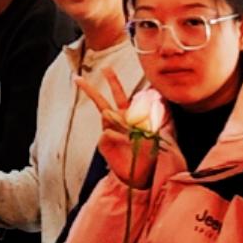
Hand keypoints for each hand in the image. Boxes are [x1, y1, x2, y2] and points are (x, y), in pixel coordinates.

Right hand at [77, 68, 164, 189]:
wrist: (144, 174)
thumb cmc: (151, 153)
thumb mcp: (158, 130)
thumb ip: (154, 113)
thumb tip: (149, 95)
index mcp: (128, 116)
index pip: (120, 95)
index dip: (112, 81)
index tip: (105, 69)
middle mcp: (116, 122)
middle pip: (103, 100)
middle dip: (94, 88)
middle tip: (83, 75)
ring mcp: (109, 132)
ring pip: (106, 115)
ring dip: (119, 120)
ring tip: (132, 134)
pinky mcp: (104, 143)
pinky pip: (107, 133)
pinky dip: (117, 136)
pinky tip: (125, 143)